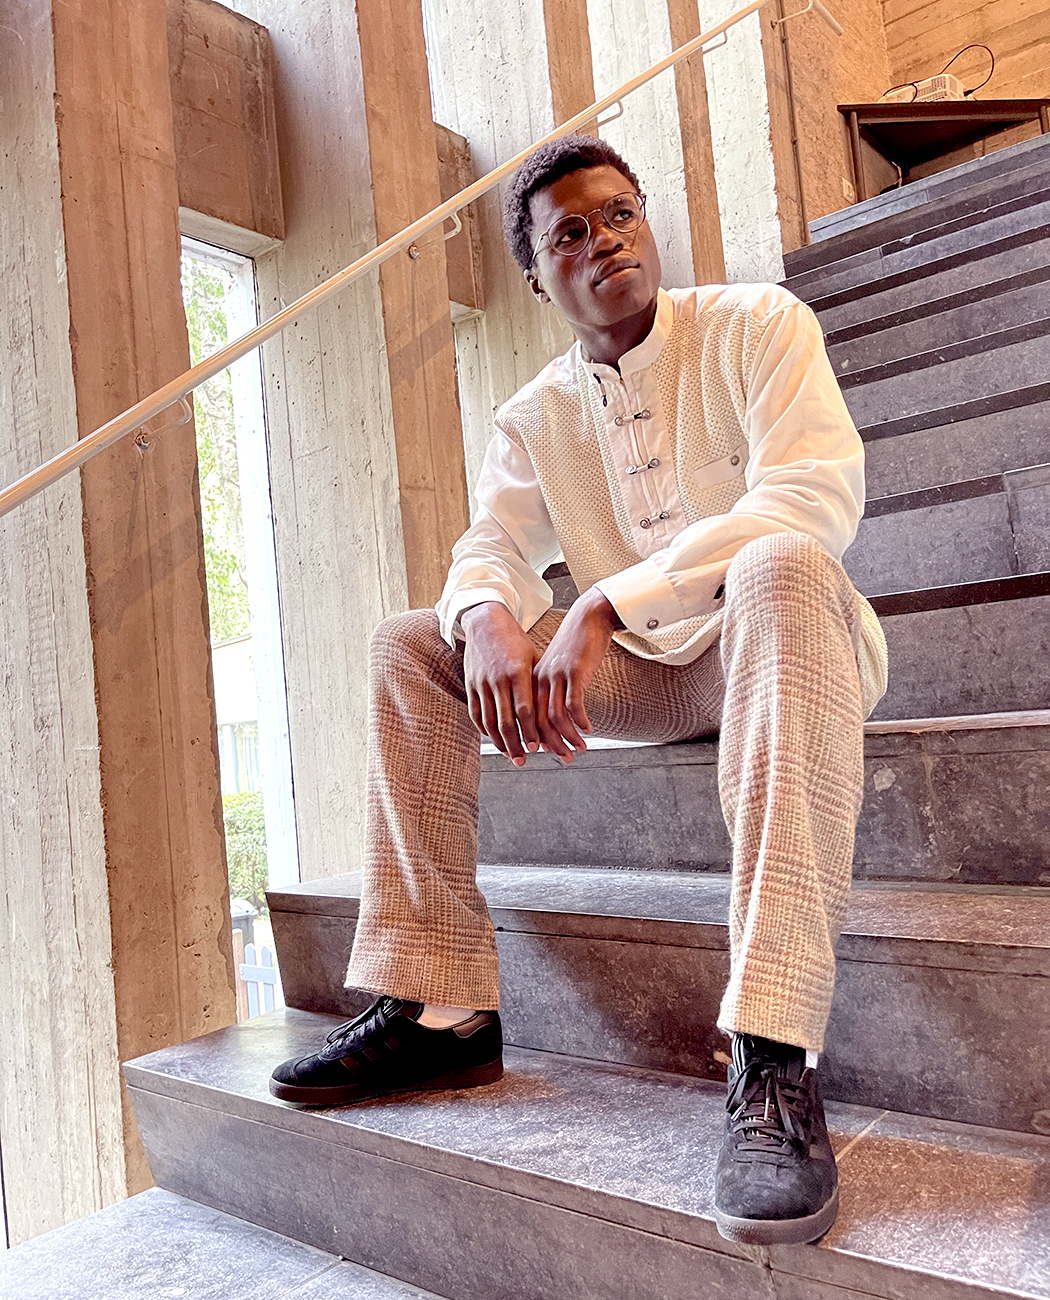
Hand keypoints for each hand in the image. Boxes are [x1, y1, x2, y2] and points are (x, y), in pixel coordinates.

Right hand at [461, 602, 539, 765]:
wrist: (485, 622)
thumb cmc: (516, 642)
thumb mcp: (533, 658)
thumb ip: (540, 684)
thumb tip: (557, 712)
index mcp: (517, 672)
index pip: (524, 710)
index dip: (530, 731)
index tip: (538, 748)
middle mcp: (498, 679)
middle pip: (506, 721)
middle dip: (516, 744)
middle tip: (524, 761)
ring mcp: (481, 683)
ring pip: (489, 721)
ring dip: (500, 742)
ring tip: (511, 755)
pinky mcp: (470, 685)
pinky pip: (476, 713)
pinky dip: (484, 730)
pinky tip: (494, 740)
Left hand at [533, 588, 620, 761]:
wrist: (589, 616)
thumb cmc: (576, 644)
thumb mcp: (558, 668)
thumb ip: (553, 689)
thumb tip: (557, 716)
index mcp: (533, 680)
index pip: (527, 717)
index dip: (536, 738)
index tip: (547, 753)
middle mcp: (540, 679)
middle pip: (538, 721)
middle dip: (552, 745)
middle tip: (565, 759)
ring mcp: (556, 675)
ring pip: (555, 717)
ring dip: (568, 737)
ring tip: (580, 748)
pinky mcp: (574, 672)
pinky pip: (574, 704)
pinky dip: (580, 721)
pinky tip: (589, 729)